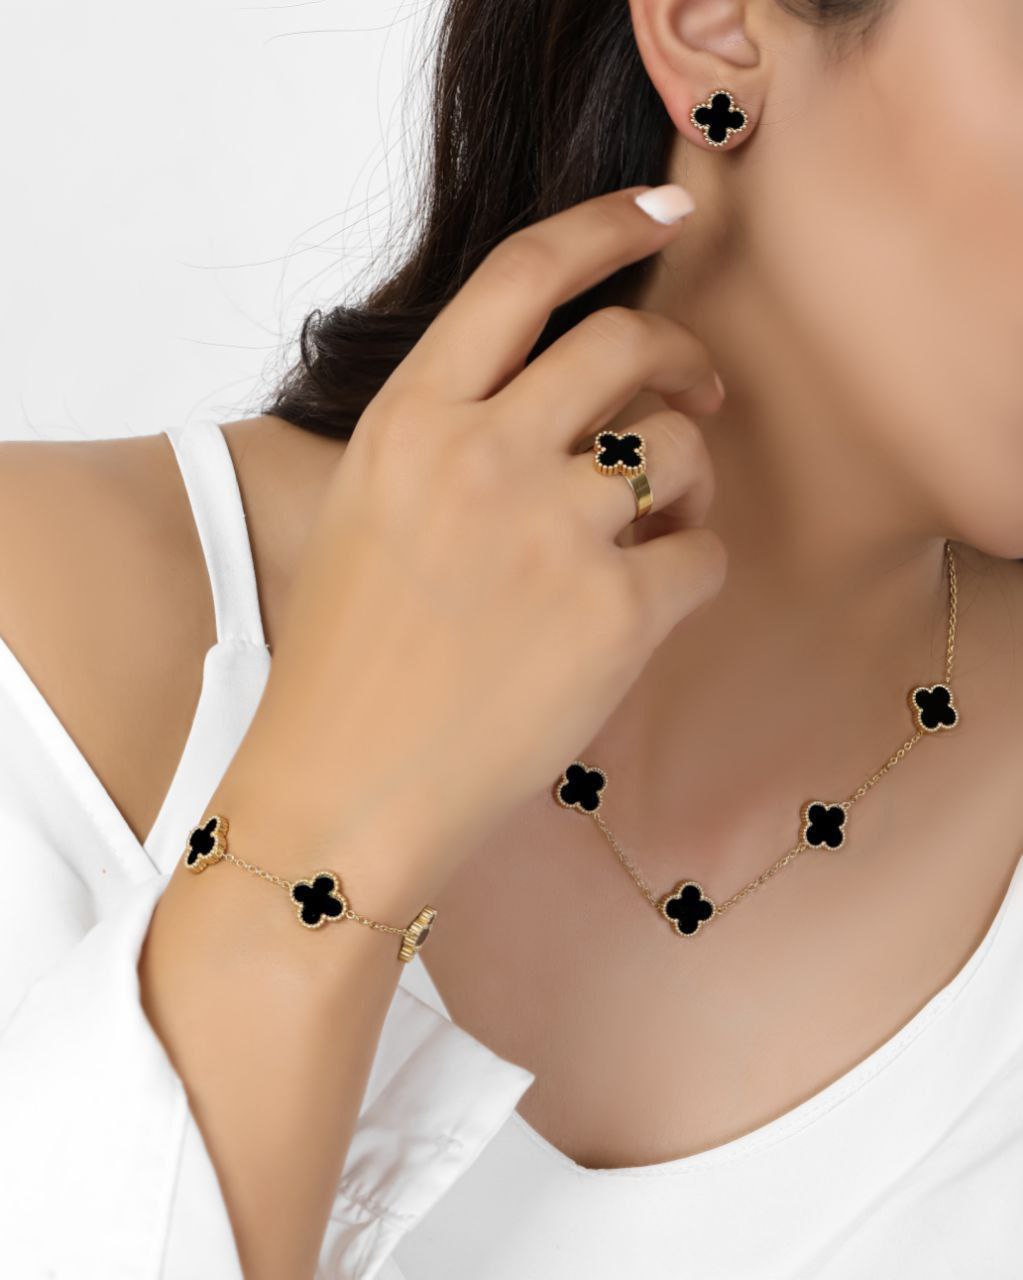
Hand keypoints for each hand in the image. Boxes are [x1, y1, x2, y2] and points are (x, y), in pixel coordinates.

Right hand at [242, 184, 727, 880]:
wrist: (346, 792)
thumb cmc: (348, 660)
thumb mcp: (366, 511)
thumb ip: (448, 435)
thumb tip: (562, 398)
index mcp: (409, 420)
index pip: (522, 275)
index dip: (606, 226)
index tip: (665, 213)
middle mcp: (480, 455)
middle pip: (625, 344)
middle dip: (680, 354)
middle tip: (698, 387)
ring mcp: (549, 533)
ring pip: (677, 446)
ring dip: (690, 475)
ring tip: (660, 524)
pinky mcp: (612, 614)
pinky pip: (705, 555)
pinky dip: (694, 569)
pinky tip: (651, 602)